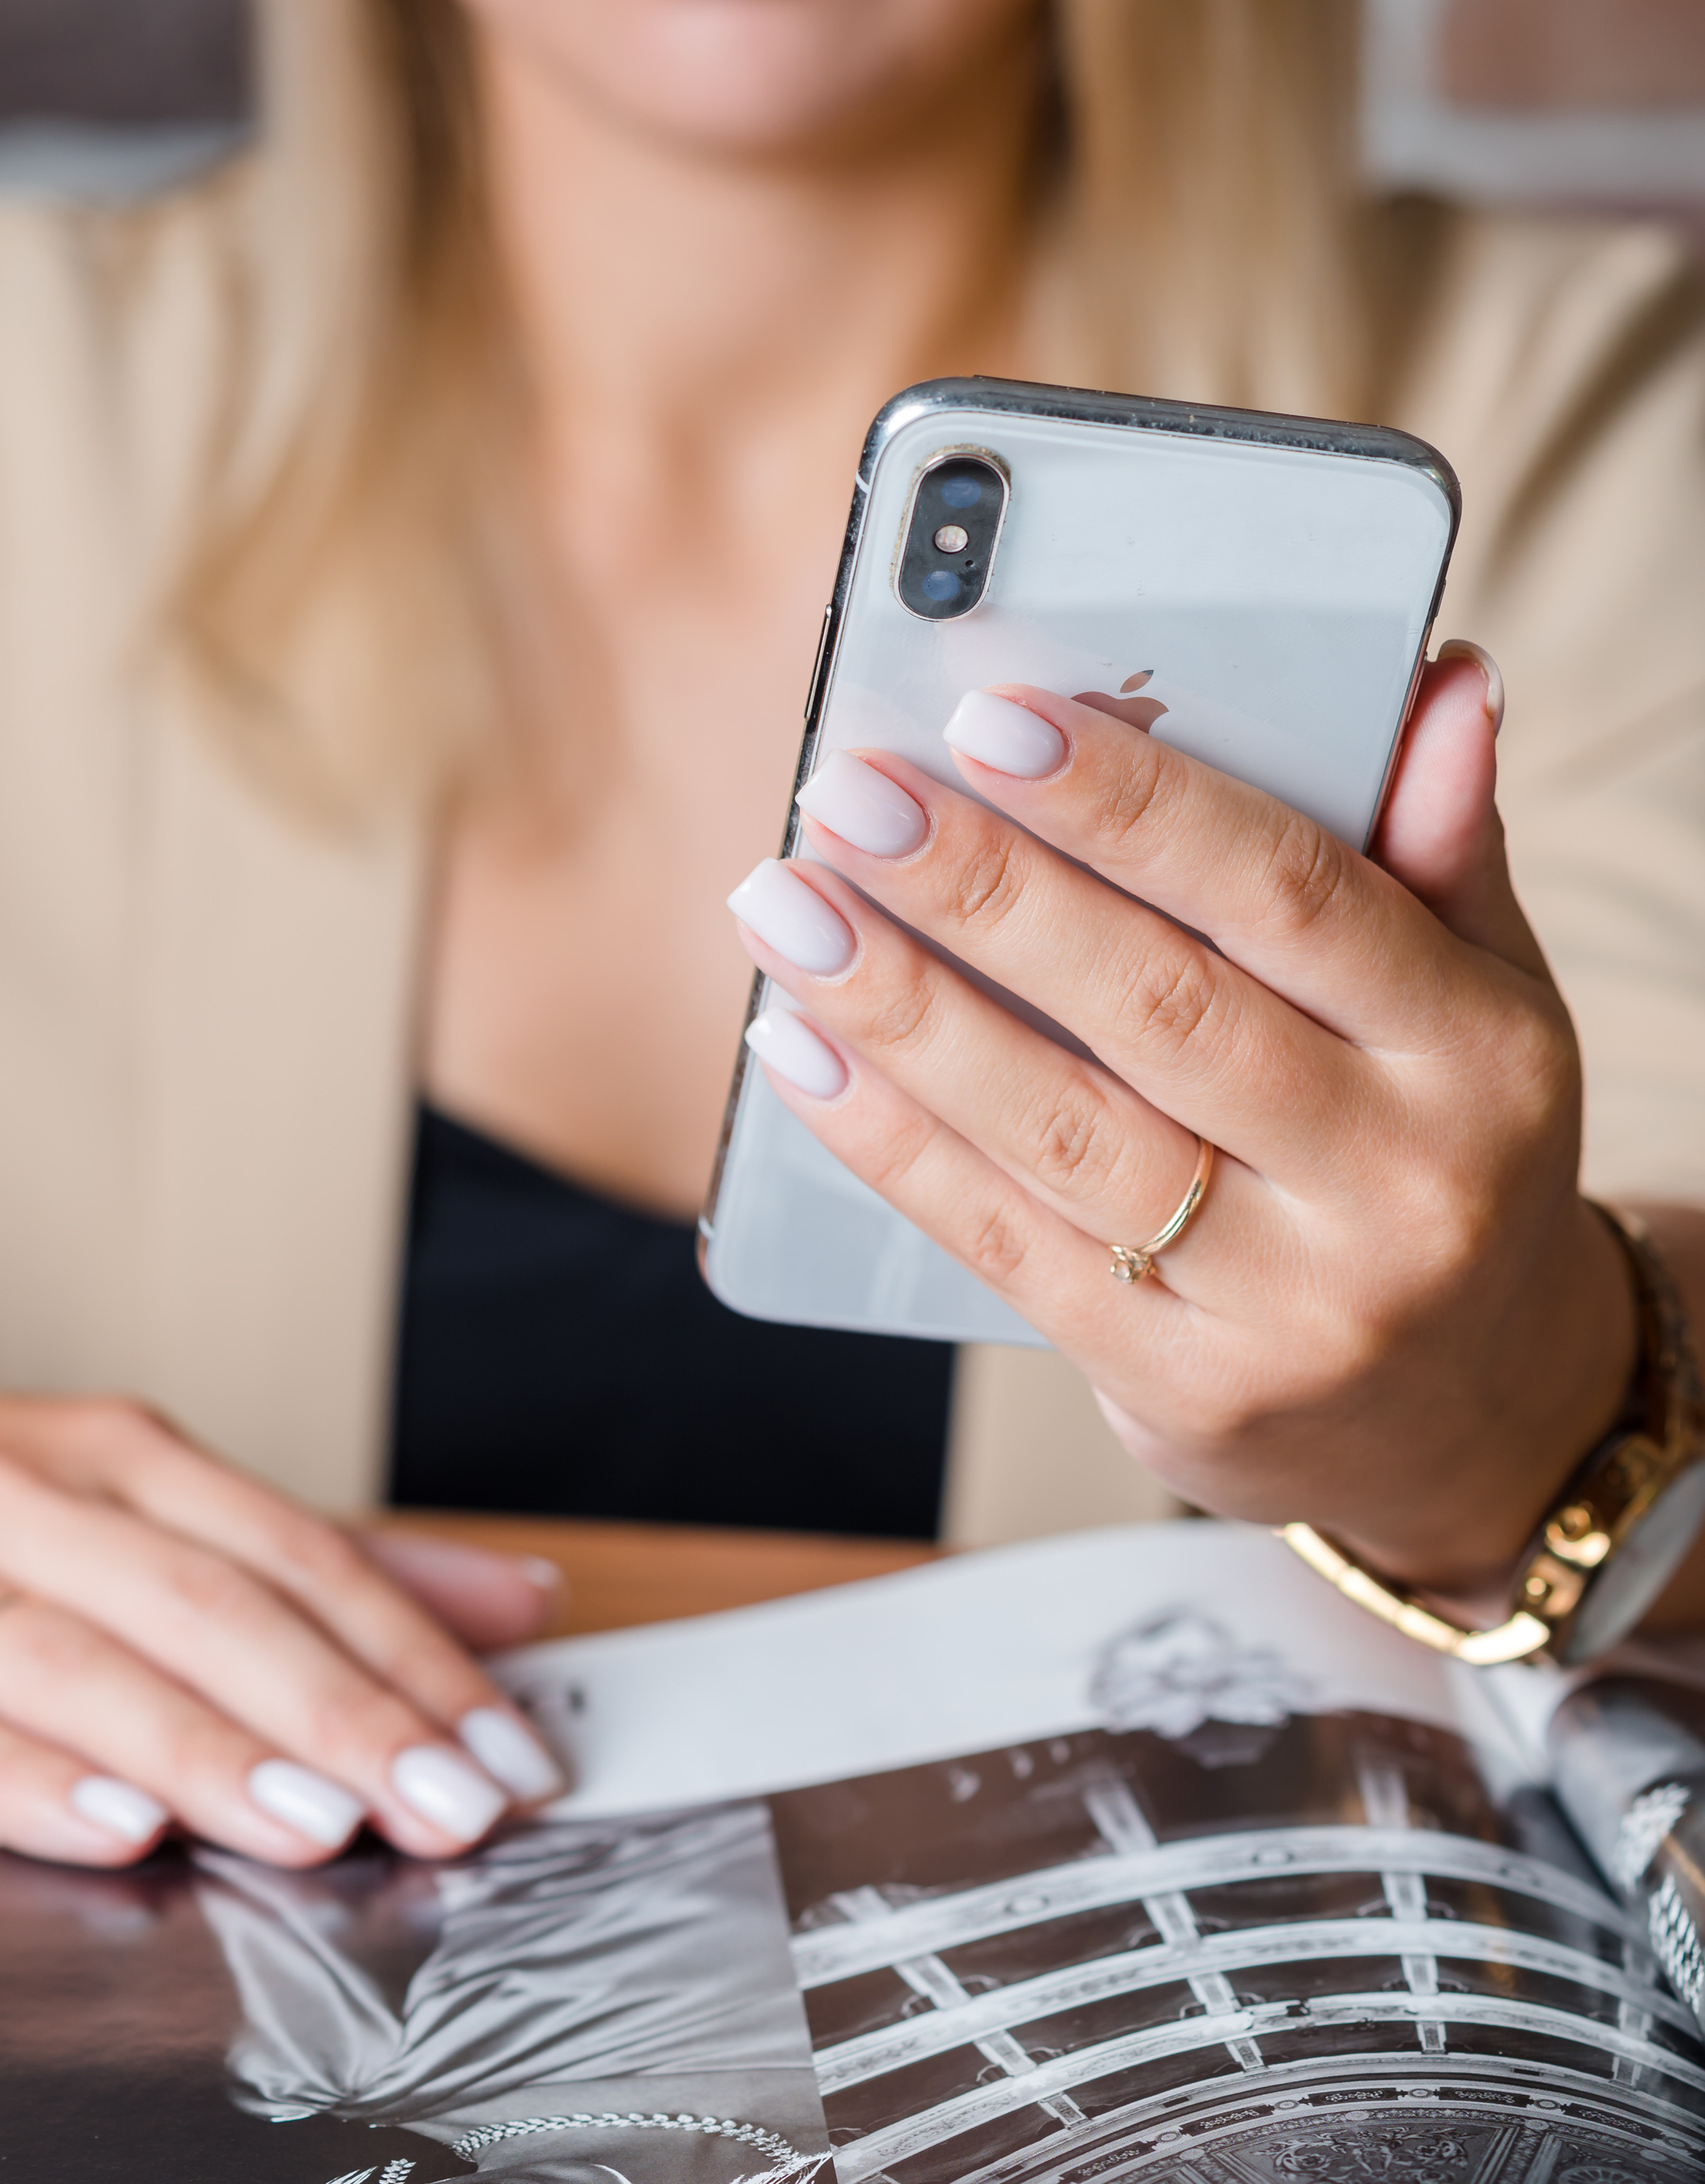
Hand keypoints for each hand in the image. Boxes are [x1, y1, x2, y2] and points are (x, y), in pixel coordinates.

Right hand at [0, 1397, 564, 1865]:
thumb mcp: (138, 1509)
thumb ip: (327, 1564)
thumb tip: (520, 1602)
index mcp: (121, 1458)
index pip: (304, 1559)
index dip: (419, 1658)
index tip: (511, 1752)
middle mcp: (26, 1502)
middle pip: (214, 1610)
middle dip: (345, 1716)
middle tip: (451, 1808)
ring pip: (85, 1668)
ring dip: (213, 1752)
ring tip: (322, 1826)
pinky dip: (26, 1784)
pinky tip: (118, 1830)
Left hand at [729, 651, 1637, 1601]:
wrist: (1463, 1414)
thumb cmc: (1437, 1153)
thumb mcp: (1483, 1002)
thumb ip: (1433, 851)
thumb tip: (1435, 681)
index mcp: (1479, 1050)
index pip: (1291, 894)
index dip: (1133, 804)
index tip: (989, 719)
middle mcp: (1400, 1182)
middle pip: (1157, 1008)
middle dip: (984, 891)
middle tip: (847, 796)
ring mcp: (1294, 1303)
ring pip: (1064, 1132)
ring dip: (905, 1010)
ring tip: (788, 908)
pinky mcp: (1188, 1388)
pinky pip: (1010, 1247)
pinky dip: (893, 1144)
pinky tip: (802, 1053)